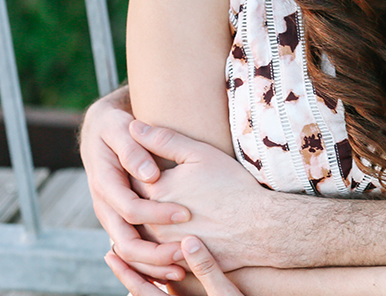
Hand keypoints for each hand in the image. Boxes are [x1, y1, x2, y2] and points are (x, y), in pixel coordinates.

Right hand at [80, 87, 188, 280]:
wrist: (100, 130)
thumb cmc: (115, 125)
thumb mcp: (119, 128)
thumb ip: (133, 149)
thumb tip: (149, 175)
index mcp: (104, 183)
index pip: (129, 208)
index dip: (157, 214)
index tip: (187, 214)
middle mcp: (104, 205)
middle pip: (125, 241)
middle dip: (154, 253)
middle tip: (185, 253)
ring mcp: (110, 215)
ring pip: (127, 252)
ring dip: (152, 264)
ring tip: (182, 268)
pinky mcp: (120, 220)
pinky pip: (130, 249)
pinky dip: (148, 262)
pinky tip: (172, 266)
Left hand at [107, 236, 240, 295]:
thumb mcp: (224, 291)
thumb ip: (205, 268)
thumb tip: (188, 241)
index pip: (141, 288)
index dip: (125, 270)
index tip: (109, 253)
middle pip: (142, 292)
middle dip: (129, 271)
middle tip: (112, 251)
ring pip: (154, 293)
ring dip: (143, 274)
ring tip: (134, 256)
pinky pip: (167, 293)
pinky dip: (158, 280)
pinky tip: (162, 267)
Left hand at [127, 120, 275, 270]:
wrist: (256, 226)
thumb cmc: (231, 186)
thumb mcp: (200, 154)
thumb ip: (164, 139)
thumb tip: (134, 125)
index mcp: (153, 190)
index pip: (129, 175)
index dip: (135, 165)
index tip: (144, 160)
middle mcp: (150, 219)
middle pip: (131, 203)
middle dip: (137, 192)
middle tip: (154, 183)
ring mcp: (161, 242)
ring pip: (141, 228)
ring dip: (146, 217)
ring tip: (165, 205)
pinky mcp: (173, 259)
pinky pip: (154, 250)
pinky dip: (159, 238)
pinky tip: (175, 227)